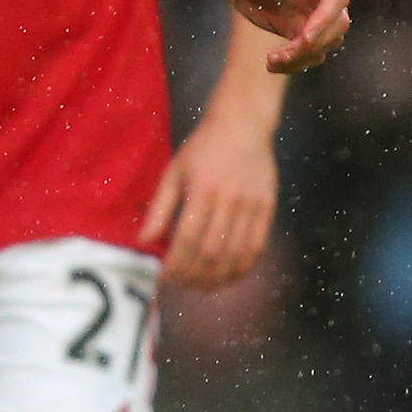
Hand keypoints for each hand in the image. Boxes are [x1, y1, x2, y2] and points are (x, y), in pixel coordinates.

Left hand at [142, 109, 277, 289]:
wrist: (242, 125)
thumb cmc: (202, 148)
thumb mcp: (173, 171)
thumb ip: (159, 208)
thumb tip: (143, 241)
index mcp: (202, 189)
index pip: (187, 238)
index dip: (176, 263)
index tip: (164, 277)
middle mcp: (230, 199)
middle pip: (212, 250)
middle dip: (194, 275)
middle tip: (181, 285)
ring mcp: (252, 204)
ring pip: (236, 253)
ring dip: (218, 277)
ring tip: (201, 287)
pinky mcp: (268, 207)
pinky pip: (257, 246)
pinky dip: (243, 267)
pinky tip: (228, 276)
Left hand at [208, 0, 350, 72]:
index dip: (325, 19)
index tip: (304, 38)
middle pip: (338, 24)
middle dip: (315, 43)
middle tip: (283, 55)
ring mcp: (313, 12)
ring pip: (325, 43)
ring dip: (303, 57)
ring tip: (272, 60)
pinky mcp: (299, 28)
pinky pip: (307, 52)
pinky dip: (294, 63)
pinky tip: (271, 64)